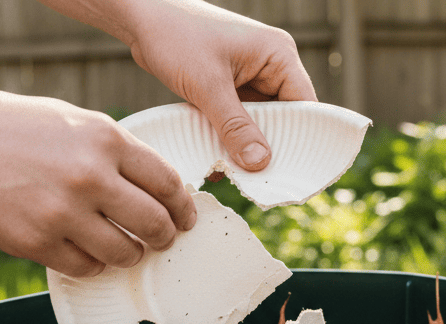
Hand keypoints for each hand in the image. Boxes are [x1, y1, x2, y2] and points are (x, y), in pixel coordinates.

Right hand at [0, 86, 196, 277]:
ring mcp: (62, 212)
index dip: (183, 207)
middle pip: (155, 224)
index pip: (168, 183)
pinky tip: (86, 252)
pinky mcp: (35, 242)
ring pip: (124, 253)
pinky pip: (86, 267)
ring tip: (123, 247)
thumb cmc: (11, 127)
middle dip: (165, 237)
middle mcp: (90, 176)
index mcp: (105, 138)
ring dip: (130, 254)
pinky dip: (92, 264)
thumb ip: (115, 152)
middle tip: (161, 240)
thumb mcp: (74, 121)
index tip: (184, 218)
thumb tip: (157, 189)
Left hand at [121, 0, 317, 170]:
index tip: (294, 173)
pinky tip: (220, 160)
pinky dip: (230, 139)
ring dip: (247, 146)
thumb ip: (235, 126)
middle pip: (284, 119)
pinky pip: (238, 121)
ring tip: (238, 174)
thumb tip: (260, 163)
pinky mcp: (229, 88)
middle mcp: (270, 67)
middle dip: (270, 148)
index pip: (305, 106)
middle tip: (262, 182)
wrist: (141, 19)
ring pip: (259, 124)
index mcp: (278, 56)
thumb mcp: (208, 85)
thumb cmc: (176, 36)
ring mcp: (250, 78)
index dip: (302, 140)